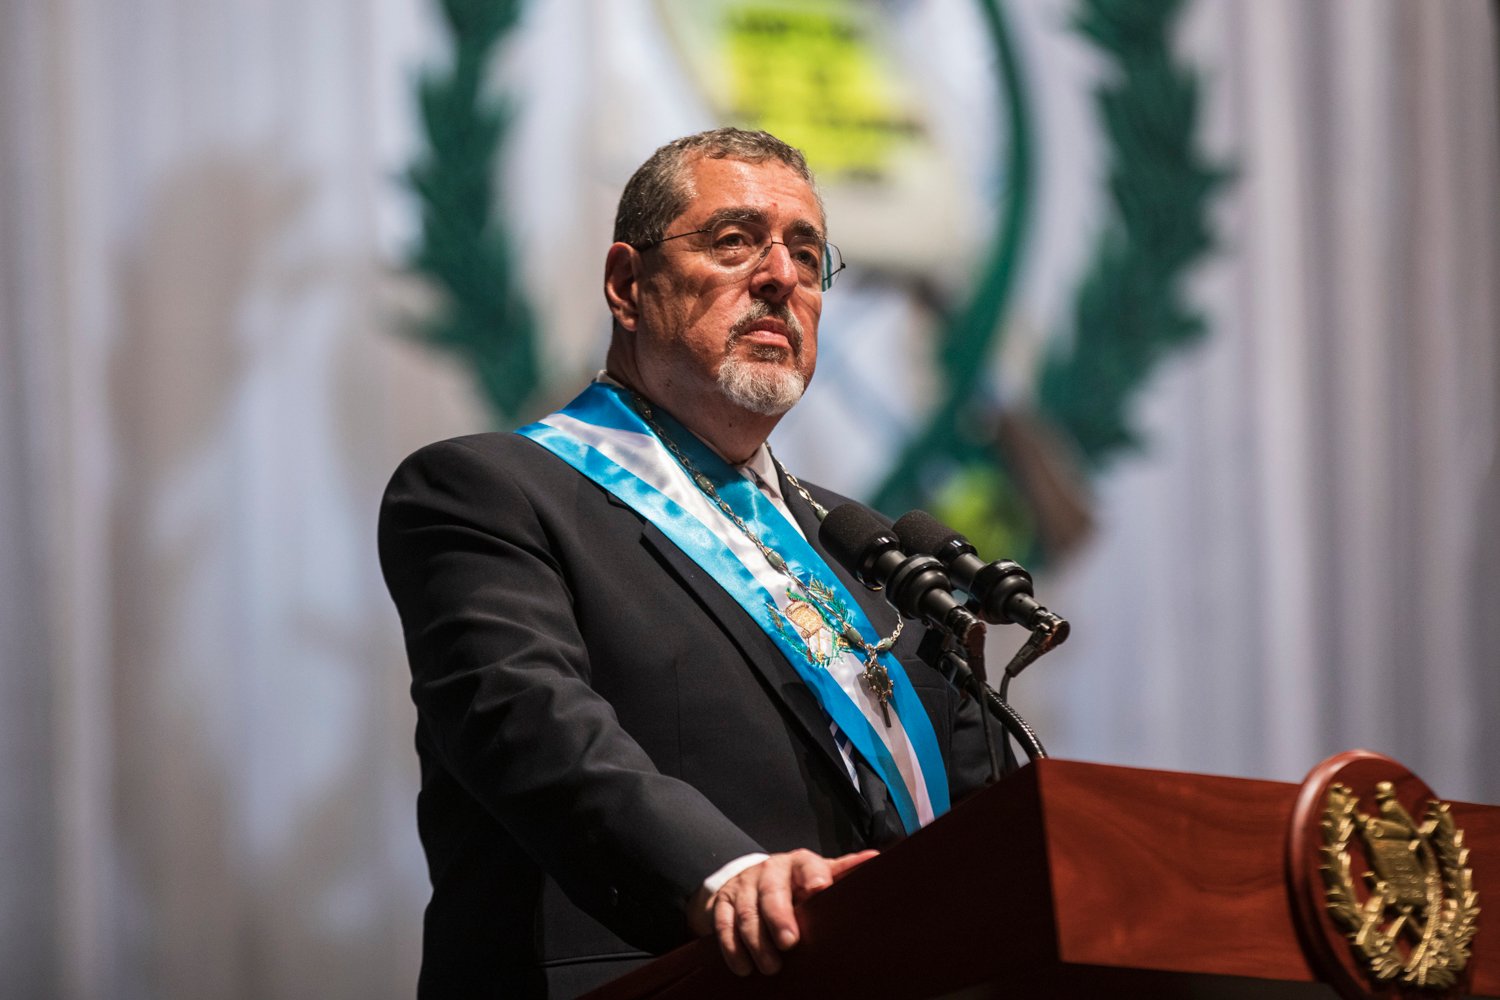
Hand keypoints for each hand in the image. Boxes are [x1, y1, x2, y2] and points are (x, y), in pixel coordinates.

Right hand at [691, 848, 877, 975]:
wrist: (752, 880)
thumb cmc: (796, 883)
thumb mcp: (819, 874)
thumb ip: (843, 870)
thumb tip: (876, 858)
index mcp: (798, 863)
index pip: (806, 865)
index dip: (812, 875)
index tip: (818, 889)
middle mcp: (769, 870)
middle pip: (772, 891)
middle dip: (779, 917)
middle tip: (789, 943)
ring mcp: (743, 886)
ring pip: (746, 912)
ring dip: (756, 942)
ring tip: (770, 967)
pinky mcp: (722, 902)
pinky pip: (723, 925)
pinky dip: (732, 948)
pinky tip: (743, 966)